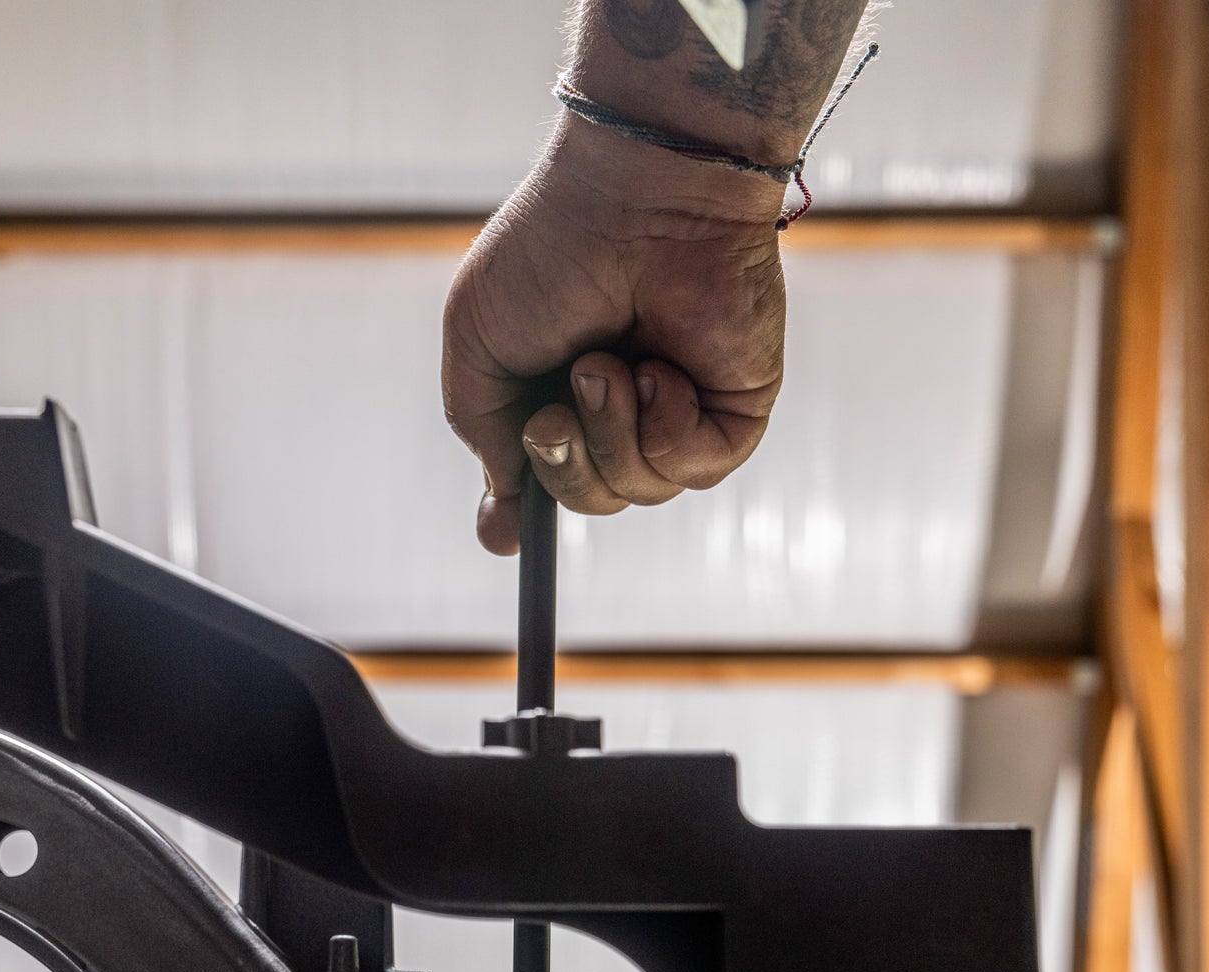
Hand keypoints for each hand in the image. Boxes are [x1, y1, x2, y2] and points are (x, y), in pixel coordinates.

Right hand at [442, 116, 787, 553]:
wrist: (637, 199)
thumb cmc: (550, 255)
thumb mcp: (477, 348)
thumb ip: (484, 435)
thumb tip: (503, 516)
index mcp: (559, 395)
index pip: (546, 481)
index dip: (524, 513)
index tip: (508, 536)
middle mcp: (620, 411)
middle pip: (588, 500)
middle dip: (564, 464)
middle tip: (557, 410)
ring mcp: (678, 413)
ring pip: (638, 492)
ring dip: (611, 432)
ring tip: (614, 360)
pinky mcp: (731, 413)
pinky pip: (692, 470)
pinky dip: (665, 426)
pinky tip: (662, 368)